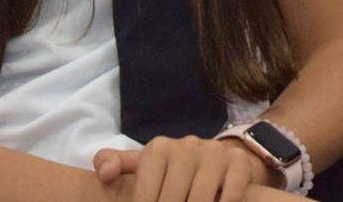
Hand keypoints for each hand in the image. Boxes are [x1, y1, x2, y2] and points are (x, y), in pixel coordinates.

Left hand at [93, 136, 282, 201]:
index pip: (145, 196)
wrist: (216, 158)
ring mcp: (214, 153)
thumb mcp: (143, 165)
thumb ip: (115, 165)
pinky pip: (229, 195)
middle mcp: (186, 146)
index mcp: (158, 149)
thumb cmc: (171, 169)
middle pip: (171, 200)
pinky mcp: (238, 163)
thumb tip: (104, 175)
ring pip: (199, 199)